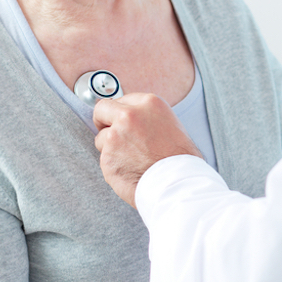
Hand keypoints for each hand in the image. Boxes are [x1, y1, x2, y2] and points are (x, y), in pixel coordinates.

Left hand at [93, 93, 202, 207]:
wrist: (178, 182)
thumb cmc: (180, 158)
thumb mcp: (171, 124)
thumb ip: (148, 118)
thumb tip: (134, 120)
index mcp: (149, 103)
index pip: (122, 99)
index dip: (121, 112)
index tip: (121, 119)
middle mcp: (130, 115)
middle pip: (101, 109)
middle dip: (103, 121)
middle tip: (110, 131)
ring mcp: (116, 135)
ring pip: (101, 138)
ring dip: (110, 147)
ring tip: (132, 159)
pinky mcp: (107, 156)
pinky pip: (104, 159)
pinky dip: (113, 165)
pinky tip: (130, 169)